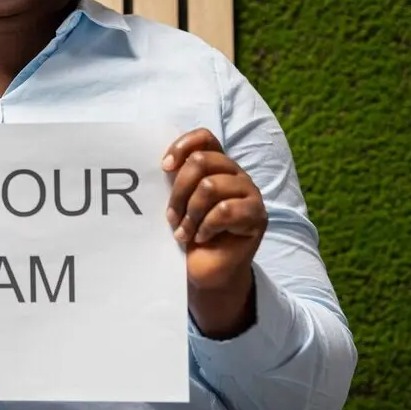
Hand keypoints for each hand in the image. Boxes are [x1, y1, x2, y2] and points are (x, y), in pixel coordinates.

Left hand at [162, 129, 267, 336]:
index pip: (204, 138)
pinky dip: (207, 226)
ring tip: (184, 232)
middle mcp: (235, 173)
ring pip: (211, 186)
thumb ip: (173, 180)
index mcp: (216, 165)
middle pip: (202, 161)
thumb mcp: (177, 203)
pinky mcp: (257, 215)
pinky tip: (203, 237)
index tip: (164, 168)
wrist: (206, 271)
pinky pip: (225, 211)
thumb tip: (153, 163)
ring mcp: (249, 193)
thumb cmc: (189, 234)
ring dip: (191, 213)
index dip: (182, 146)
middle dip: (179, 191)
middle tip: (171, 217)